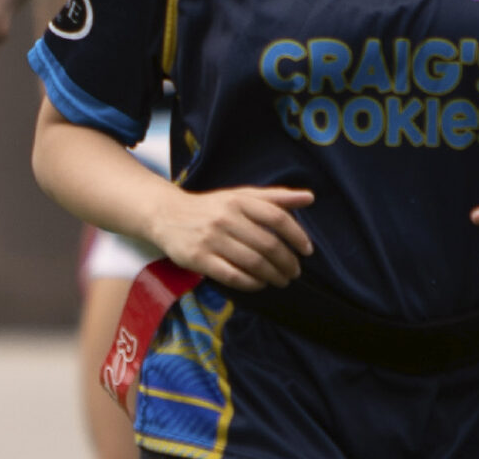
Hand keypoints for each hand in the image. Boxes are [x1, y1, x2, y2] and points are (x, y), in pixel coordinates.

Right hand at [150, 185, 314, 291]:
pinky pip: (233, 276)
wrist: (168, 214)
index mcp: (239, 200)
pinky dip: (252, 283)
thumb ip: (275, 197)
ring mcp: (211, 239)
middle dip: (287, 262)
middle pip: (267, 244)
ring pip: (253, 263)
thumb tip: (310, 197)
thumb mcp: (241, 196)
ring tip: (281, 280)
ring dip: (273, 276)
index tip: (307, 250)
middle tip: (294, 272)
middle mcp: (226, 217)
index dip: (296, 235)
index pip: (276, 217)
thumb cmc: (212, 207)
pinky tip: (260, 284)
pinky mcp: (199, 258)